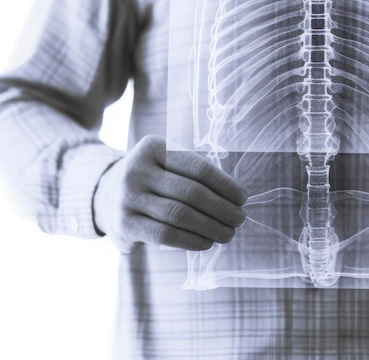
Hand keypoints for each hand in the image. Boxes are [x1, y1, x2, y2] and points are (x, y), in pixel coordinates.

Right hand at [93, 135, 247, 252]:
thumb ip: (194, 172)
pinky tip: (206, 242)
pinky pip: (164, 234)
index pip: (197, 167)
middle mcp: (137, 169)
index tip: (242, 198)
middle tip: (239, 218)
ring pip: (179, 215)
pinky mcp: (124, 224)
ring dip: (209, 227)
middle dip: (221, 208)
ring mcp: (127, 197)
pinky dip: (190, 240)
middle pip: (190, 192)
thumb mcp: (167, 162)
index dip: (224, 184)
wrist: (103, 193)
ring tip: (228, 233)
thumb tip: (234, 197)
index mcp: (154, 147)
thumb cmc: (152, 177)